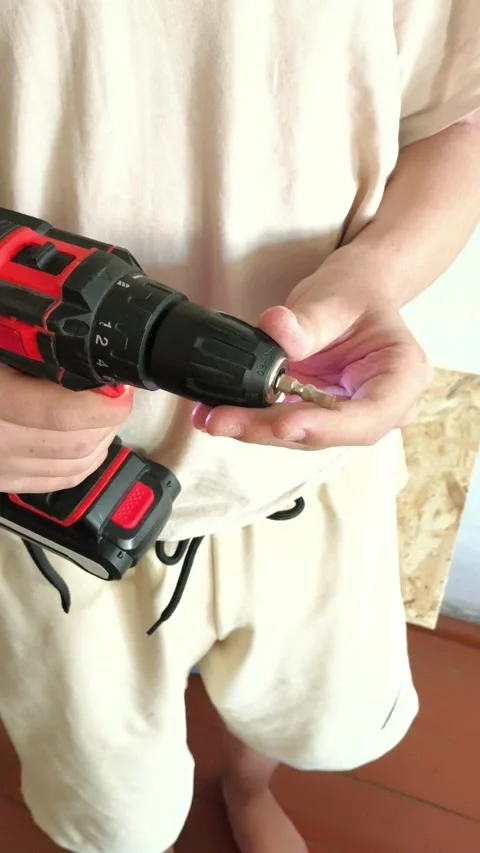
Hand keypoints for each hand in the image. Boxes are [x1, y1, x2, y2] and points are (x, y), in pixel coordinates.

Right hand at [0, 366, 132, 492]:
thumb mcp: (2, 350)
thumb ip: (35, 353)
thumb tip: (82, 358)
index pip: (64, 413)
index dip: (104, 406)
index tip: (120, 389)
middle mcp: (1, 442)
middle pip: (77, 443)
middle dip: (108, 420)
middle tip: (115, 397)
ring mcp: (3, 468)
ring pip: (75, 466)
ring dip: (101, 441)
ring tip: (106, 415)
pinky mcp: (5, 482)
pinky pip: (60, 480)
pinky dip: (86, 463)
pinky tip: (92, 443)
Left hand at [192, 268, 430, 448]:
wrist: (354, 294)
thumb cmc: (356, 295)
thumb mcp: (337, 298)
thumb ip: (309, 320)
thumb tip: (276, 329)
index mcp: (403, 377)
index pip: (368, 417)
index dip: (324, 427)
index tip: (283, 422)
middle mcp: (381, 408)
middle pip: (326, 434)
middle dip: (271, 430)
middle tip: (224, 421)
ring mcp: (348, 417)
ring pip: (300, 436)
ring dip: (254, 429)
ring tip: (212, 417)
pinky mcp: (318, 418)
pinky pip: (285, 424)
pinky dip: (252, 420)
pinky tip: (219, 414)